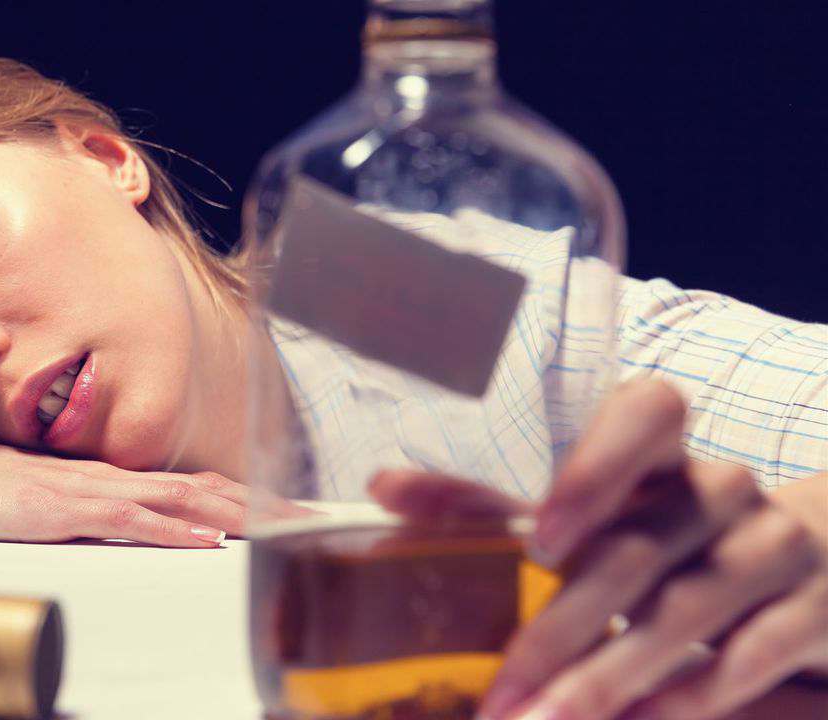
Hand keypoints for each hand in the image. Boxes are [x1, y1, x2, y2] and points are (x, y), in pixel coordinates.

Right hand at [0, 428, 308, 546]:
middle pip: (201, 487)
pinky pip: (126, 520)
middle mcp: (104, 478)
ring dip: (236, 514)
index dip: (244, 496)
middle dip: (262, 504)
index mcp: (104, 478)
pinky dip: (174, 530)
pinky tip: (207, 540)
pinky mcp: (54, 510)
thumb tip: (123, 533)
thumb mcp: (37, 506)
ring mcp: (82, 491)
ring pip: (177, 500)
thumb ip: (80, 517)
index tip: (288, 512)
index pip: (190, 485)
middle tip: (314, 518)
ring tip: (284, 527)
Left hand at [368, 379, 827, 719]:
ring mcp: (775, 544)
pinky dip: (691, 696)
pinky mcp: (816, 609)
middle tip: (502, 693)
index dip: (597, 468)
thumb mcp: (581, 514)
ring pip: (687, 610)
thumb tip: (383, 486)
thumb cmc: (661, 531)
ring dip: (610, 677)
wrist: (808, 562)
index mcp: (659, 449)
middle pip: (639, 550)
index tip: (541, 539)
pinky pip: (751, 654)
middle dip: (562, 631)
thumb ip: (487, 503)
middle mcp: (720, 486)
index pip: (648, 413)